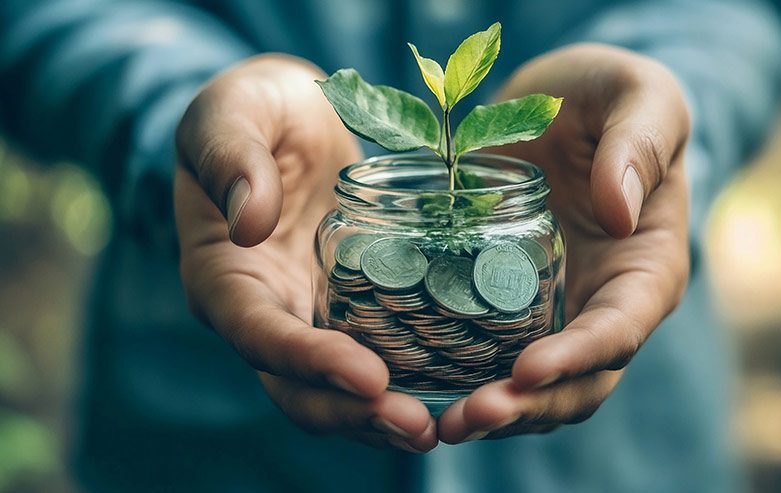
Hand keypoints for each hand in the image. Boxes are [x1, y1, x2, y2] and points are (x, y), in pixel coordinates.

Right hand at [174, 55, 435, 452]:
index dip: (310, 362)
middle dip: (354, 414)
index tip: (369, 377)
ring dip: (383, 416)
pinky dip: (408, 381)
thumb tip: (249, 222)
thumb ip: (231, 159)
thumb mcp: (233, 113)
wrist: (289, 117)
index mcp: (223, 276)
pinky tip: (455, 390)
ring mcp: (308, 315)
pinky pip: (375, 355)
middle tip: (417, 427)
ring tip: (441, 428)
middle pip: (298, 387)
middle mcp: (264, 312)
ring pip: (336, 389)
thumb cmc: (252, 109)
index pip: (259, 335)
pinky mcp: (350, 307)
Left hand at [439, 44, 690, 441]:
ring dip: (495, 412)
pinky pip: (493, 356)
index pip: (621, 328)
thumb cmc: (613, 96)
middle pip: (578, 381)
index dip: (578, 357)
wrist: (566, 105)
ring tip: (442, 425)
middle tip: (468, 419)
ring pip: (536, 386)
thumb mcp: (639, 97)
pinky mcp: (511, 303)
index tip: (526, 369)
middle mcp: (605, 304)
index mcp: (647, 267)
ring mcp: (557, 310)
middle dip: (528, 407)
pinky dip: (465, 381)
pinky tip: (418, 388)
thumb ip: (639, 143)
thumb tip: (617, 212)